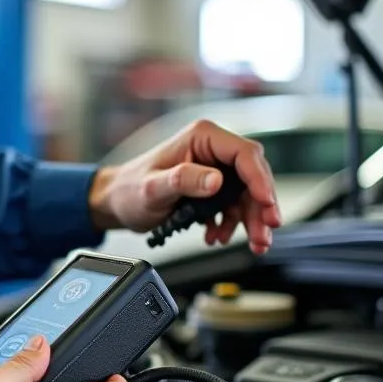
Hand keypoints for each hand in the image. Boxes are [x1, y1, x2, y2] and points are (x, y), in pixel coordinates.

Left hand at [88, 118, 281, 254]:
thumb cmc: (128, 190)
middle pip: (252, 176)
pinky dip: (232, 224)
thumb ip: (182, 181)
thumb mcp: (152, 188)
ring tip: (252, 244)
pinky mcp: (211, 188)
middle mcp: (211, 149)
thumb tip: (216, 181)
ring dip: (250, 220)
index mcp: (201, 137)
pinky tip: (218, 236)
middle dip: (260, 207)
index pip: (244, 154)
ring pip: (246, 194)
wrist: (116, 204)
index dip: (260, 179)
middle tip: (264, 233)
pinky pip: (233, 205)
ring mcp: (213, 169)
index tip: (266, 204)